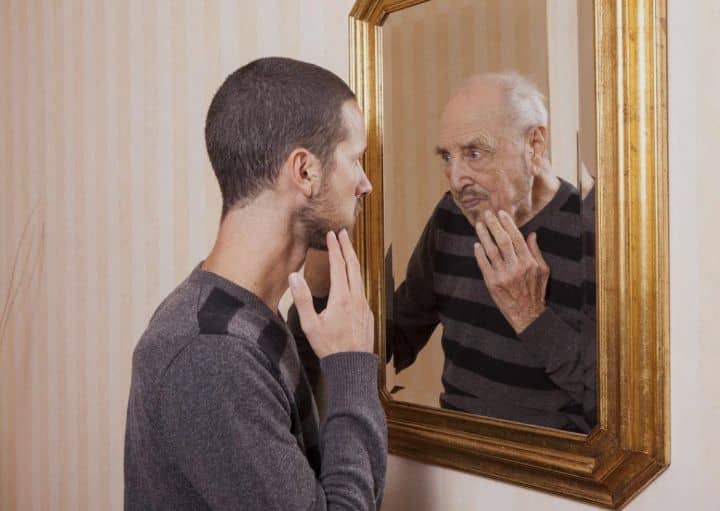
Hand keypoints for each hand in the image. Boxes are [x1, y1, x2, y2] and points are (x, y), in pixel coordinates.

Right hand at [289, 229, 373, 357]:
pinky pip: (363, 289)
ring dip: (354, 261)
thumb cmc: (328, 347)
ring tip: (349, 250)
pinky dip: (357, 276)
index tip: (331, 234)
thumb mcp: (310, 324)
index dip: (334, 248)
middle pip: (353, 266)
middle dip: (348, 248)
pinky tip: (353, 279)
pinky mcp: (368, 313)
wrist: (352, 366)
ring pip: (360, 277)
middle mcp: (356, 298)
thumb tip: (294, 276)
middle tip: (343, 233)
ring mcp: (364, 305)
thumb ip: (302, 299)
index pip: (338, 265)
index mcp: (341, 298)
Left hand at [473, 210, 549, 333]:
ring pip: (491, 250)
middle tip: (487, 214)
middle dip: (494, 225)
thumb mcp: (543, 271)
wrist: (528, 315)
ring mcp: (503, 275)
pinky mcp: (492, 283)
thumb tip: (531, 234)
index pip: (516, 238)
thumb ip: (536, 252)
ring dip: (484, 236)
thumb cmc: (536, 292)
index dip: (507, 224)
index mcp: (529, 262)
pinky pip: (484, 265)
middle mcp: (516, 267)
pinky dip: (479, 253)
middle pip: (502, 241)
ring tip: (479, 225)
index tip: (501, 214)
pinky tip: (476, 244)